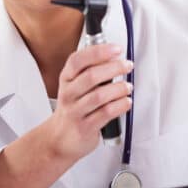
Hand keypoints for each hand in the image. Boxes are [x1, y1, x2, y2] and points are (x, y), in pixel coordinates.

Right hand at [46, 43, 133, 160]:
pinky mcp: (85, 127)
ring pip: (99, 96)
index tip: (117, 49)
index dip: (99, 52)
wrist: (59, 138)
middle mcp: (68, 93)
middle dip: (114, 68)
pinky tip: (126, 102)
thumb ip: (90, 70)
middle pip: (91, 76)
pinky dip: (120, 106)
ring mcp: (75, 111)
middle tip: (127, 66)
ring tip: (128, 86)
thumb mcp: (74, 85)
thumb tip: (114, 56)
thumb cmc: (73, 107)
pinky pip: (105, 113)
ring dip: (118, 88)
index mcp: (66, 78)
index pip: (78, 60)